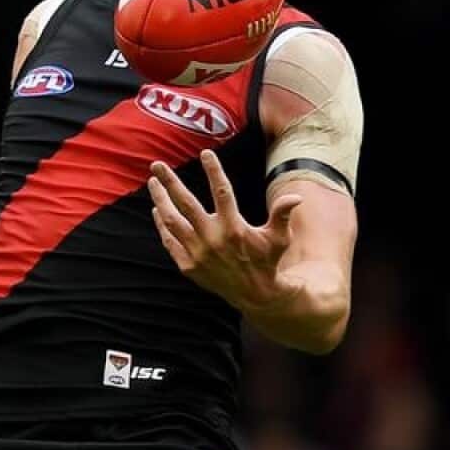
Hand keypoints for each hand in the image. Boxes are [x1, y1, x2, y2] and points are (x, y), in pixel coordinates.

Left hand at [147, 149, 304, 312]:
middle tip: (157, 164)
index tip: (205, 153)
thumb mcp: (279, 238)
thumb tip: (297, 197)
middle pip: (186, 203)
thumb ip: (282, 215)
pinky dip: (162, 225)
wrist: (255, 295)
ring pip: (172, 220)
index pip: (221, 192)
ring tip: (153, 183)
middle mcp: (213, 239)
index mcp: (234, 228)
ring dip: (160, 200)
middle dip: (170, 182)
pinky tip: (157, 210)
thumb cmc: (268, 261)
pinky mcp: (188, 265)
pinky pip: (170, 241)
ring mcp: (197, 253)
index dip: (214, 171)